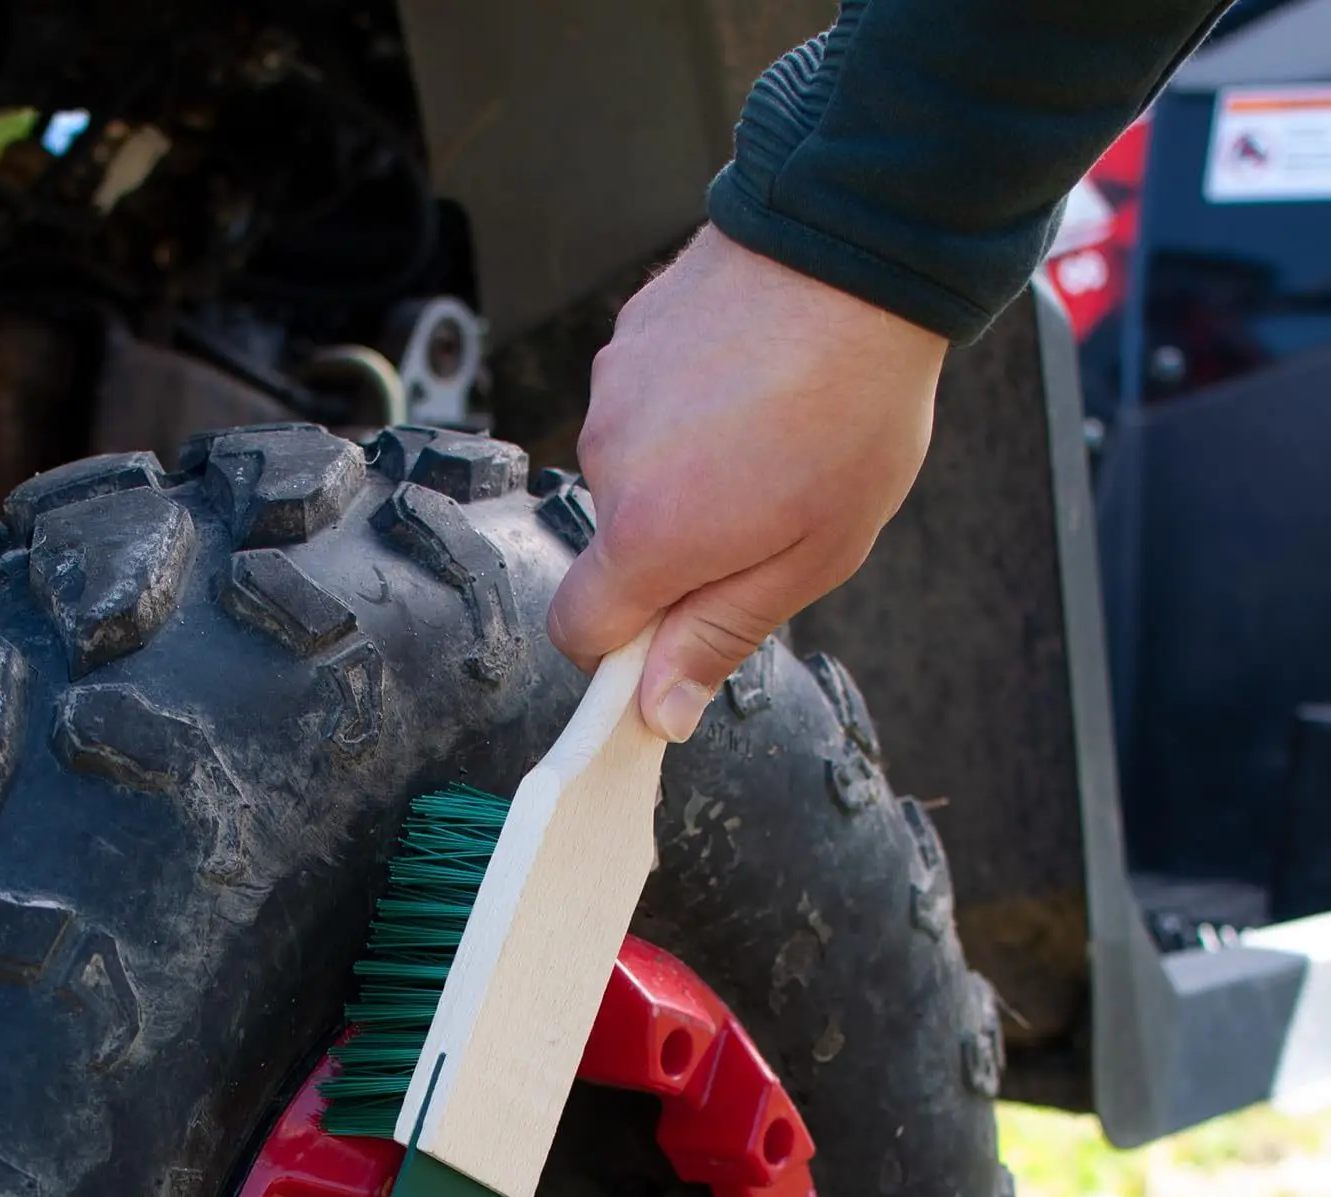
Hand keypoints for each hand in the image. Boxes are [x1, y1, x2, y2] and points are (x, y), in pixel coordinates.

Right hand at [546, 226, 947, 739]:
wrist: (856, 249)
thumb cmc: (852, 405)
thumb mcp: (813, 555)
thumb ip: (720, 636)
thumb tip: (658, 710)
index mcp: (649, 535)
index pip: (578, 633)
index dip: (621, 651)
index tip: (671, 640)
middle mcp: (608, 466)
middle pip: (611, 551)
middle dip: (671, 553)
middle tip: (760, 516)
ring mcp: (609, 396)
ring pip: (628, 476)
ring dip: (679, 477)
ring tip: (765, 435)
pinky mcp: (623, 343)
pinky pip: (639, 410)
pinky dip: (681, 413)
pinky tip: (748, 385)